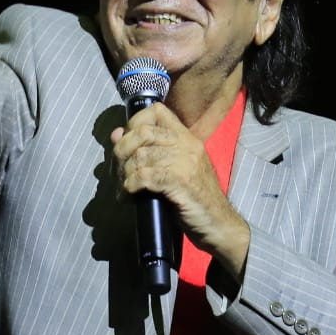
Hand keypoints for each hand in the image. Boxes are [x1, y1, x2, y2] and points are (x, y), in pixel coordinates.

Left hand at [111, 104, 251, 275]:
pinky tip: (130, 195)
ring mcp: (185, 162)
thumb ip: (148, 150)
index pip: (157, 110)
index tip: (128, 143)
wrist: (219, 224)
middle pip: (142, 132)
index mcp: (186, 138)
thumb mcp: (173, 169)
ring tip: (123, 188)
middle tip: (118, 172)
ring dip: (124, 173)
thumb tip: (116, 134)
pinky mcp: (181, 181)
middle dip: (122, 152)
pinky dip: (131, 186)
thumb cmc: (194, 199)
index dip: (135, 122)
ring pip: (141, 155)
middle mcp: (187, 144)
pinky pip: (145, 176)